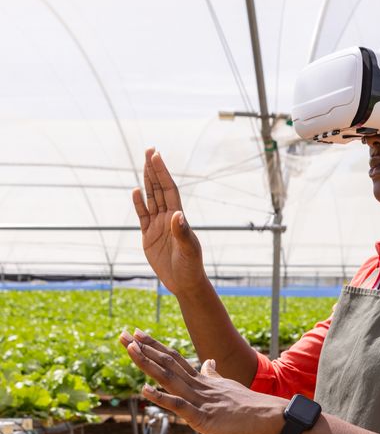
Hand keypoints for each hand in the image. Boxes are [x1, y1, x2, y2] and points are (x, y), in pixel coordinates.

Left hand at [119, 329, 286, 433]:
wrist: (267, 417)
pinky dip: (160, 398)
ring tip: (130, 350)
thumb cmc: (248, 405)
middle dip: (143, 349)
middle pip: (166, 363)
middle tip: (122, 335)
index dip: (154, 346)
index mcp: (202, 380)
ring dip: (148, 364)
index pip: (174, 358)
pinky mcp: (202, 417)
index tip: (137, 334)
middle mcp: (197, 385)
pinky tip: (144, 390)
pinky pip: (178, 405)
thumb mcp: (227, 387)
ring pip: (169, 378)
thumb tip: (208, 363)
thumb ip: (213, 376)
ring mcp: (199, 400)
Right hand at [132, 149, 208, 296]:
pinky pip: (142, 216)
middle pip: (159, 189)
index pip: (169, 190)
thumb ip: (182, 233)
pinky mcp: (149, 236)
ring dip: (147, 181)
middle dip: (154, 170)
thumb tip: (178, 215)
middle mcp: (168, 218)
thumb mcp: (188, 250)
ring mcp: (158, 226)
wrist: (184, 283)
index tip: (156, 155)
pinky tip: (135, 191)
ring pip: (151, 199)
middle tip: (149, 150)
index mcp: (178, 218)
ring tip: (144, 163)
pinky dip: (138, 204)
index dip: (162, 172)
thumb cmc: (191, 267)